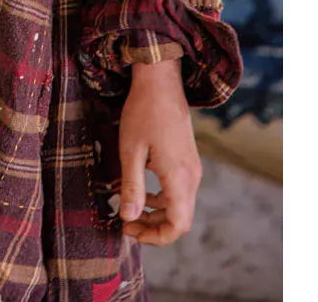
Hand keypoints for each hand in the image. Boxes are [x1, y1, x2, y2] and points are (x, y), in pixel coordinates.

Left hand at [115, 57, 201, 246]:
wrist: (160, 81)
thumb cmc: (142, 112)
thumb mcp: (130, 150)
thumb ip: (132, 186)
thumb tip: (128, 218)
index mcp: (179, 177)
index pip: (178, 225)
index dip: (156, 237)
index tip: (130, 232)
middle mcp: (191, 176)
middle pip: (179, 218)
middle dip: (153, 227)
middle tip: (125, 223)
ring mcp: (192, 167)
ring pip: (179, 205)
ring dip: (156, 213)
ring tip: (129, 208)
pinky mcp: (188, 159)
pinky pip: (178, 189)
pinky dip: (161, 197)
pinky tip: (140, 187)